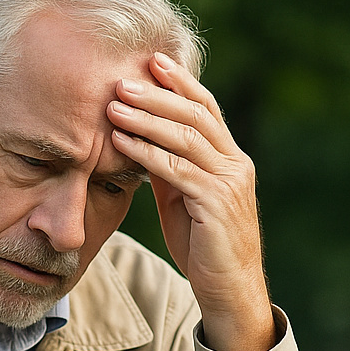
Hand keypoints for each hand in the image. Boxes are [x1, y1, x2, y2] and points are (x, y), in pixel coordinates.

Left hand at [107, 52, 277, 350]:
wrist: (229, 291)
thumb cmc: (203, 245)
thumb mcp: (183, 198)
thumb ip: (170, 166)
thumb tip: (139, 136)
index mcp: (231, 158)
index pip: (206, 108)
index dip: (180, 81)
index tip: (152, 59)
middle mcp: (236, 164)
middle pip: (196, 114)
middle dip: (158, 93)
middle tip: (122, 79)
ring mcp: (229, 184)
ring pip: (186, 137)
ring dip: (146, 118)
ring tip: (114, 105)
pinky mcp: (216, 205)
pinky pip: (177, 170)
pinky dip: (147, 153)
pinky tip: (121, 143)